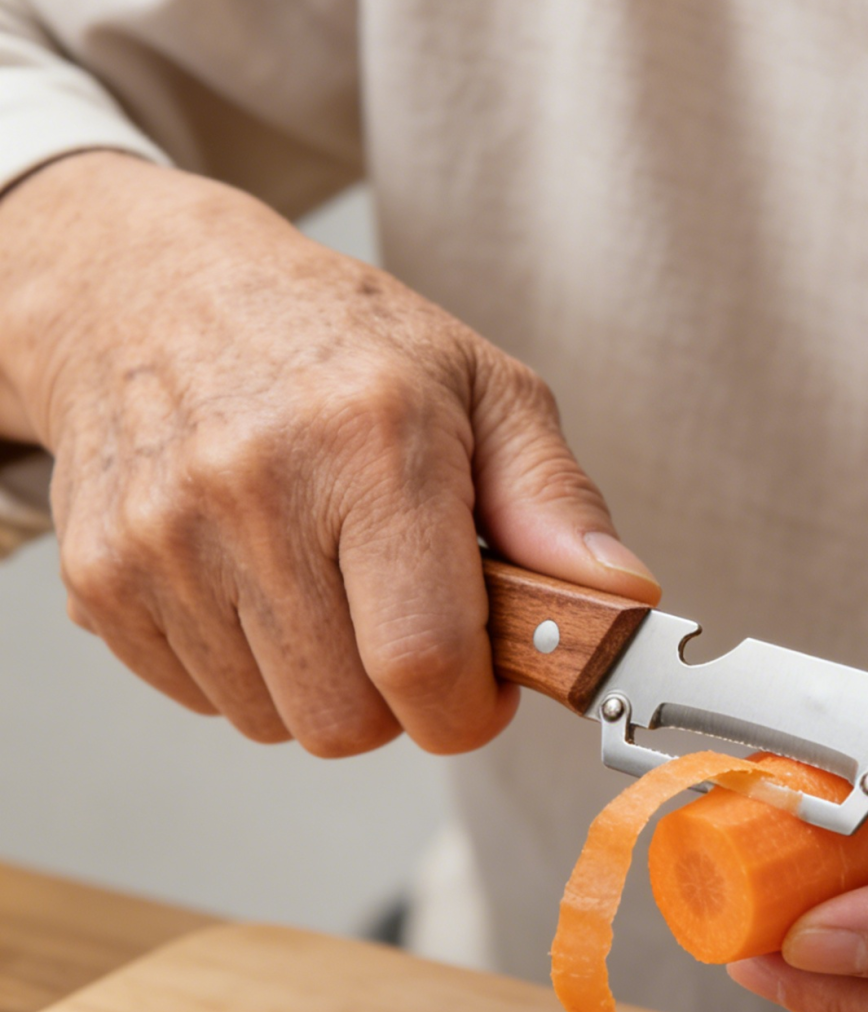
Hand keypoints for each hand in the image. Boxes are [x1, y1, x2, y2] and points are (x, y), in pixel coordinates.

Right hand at [0, 152, 656, 754]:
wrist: (151, 289)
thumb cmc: (335, 340)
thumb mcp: (478, 386)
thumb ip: (555, 502)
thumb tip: (621, 601)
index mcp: (371, 441)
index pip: (423, 662)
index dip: (468, 709)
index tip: (482, 685)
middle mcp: (255, 490)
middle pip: (344, 721)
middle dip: (395, 698)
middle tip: (400, 617)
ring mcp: (164, 539)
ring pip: (270, 723)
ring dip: (315, 682)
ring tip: (320, 580)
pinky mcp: (101, 576)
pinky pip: (200, 699)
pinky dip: (241, 666)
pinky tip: (252, 579)